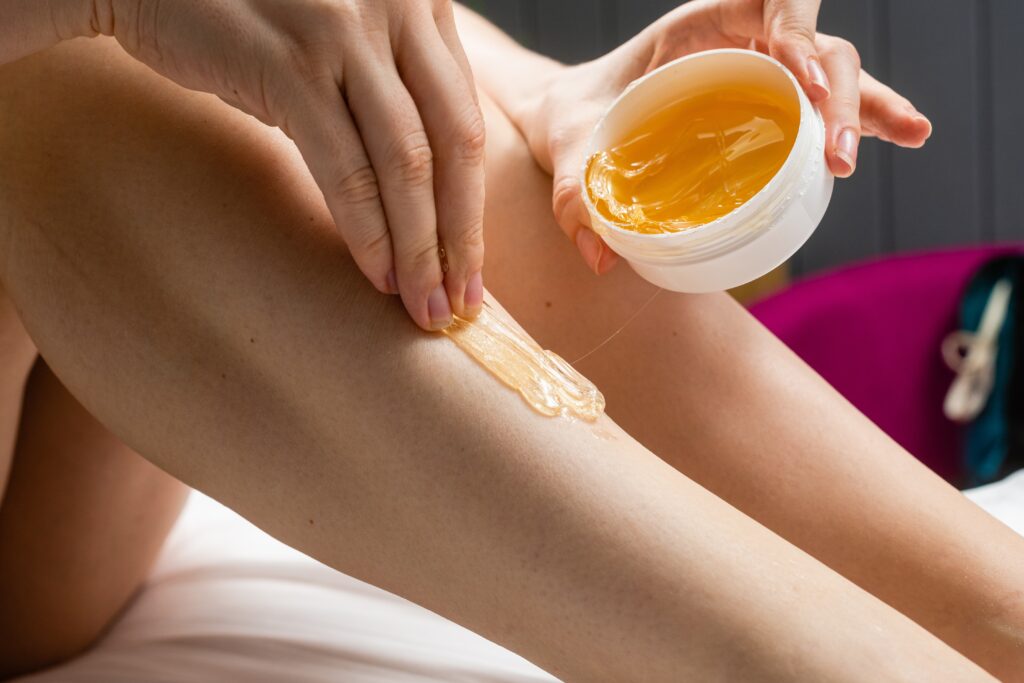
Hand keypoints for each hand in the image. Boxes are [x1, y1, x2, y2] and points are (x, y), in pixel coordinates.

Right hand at [53, 0, 485, 329]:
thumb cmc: (251, 18)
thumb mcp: (342, 36)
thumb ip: (390, 85)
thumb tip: (428, 191)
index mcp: (419, 1)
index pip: (465, 118)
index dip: (472, 202)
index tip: (470, 266)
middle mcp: (396, 8)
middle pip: (453, 144)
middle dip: (460, 236)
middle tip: (459, 304)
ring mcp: (344, 34)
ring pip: (406, 164)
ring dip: (420, 248)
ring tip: (423, 305)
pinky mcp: (290, 66)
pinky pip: (345, 169)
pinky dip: (368, 231)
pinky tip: (378, 274)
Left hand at [515, 0, 932, 274]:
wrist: (572, 119)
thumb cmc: (574, 119)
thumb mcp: (566, 149)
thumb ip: (572, 194)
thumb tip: (599, 255)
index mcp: (696, 29)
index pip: (767, 1)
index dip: (795, 28)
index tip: (802, 78)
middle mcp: (737, 41)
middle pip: (814, 44)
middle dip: (841, 90)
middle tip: (840, 155)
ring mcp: (757, 70)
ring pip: (832, 71)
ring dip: (868, 104)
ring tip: (909, 136)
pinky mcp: (765, 102)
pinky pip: (821, 105)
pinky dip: (862, 119)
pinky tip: (901, 139)